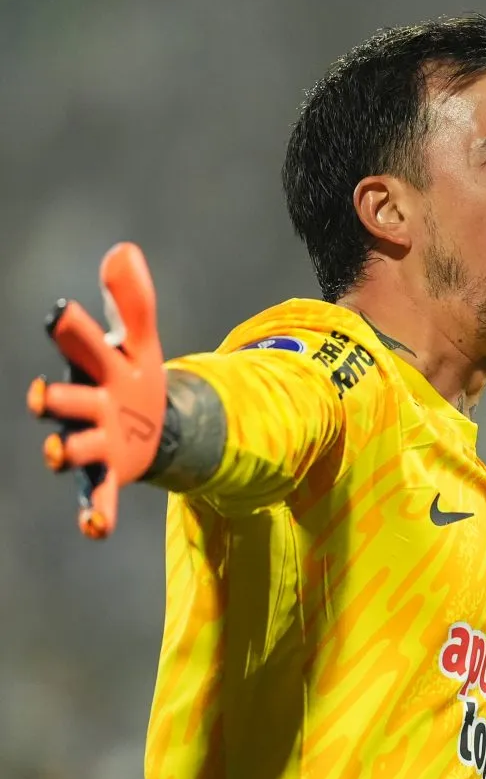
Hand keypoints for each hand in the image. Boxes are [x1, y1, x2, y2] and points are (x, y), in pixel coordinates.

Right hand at [27, 243, 165, 537]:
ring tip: (56, 455)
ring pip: (73, 449)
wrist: (151, 422)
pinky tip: (96, 528)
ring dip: (63, 452)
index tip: (61, 313)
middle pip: (66, 402)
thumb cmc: (133, 375)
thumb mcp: (140, 341)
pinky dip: (94, 513)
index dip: (71, 329)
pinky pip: (97, 497)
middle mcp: (86, 405)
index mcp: (96, 367)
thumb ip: (133, 301)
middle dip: (54, 400)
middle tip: (41, 398)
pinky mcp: (107, 474)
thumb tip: (123, 250)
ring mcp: (94, 442)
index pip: (81, 343)